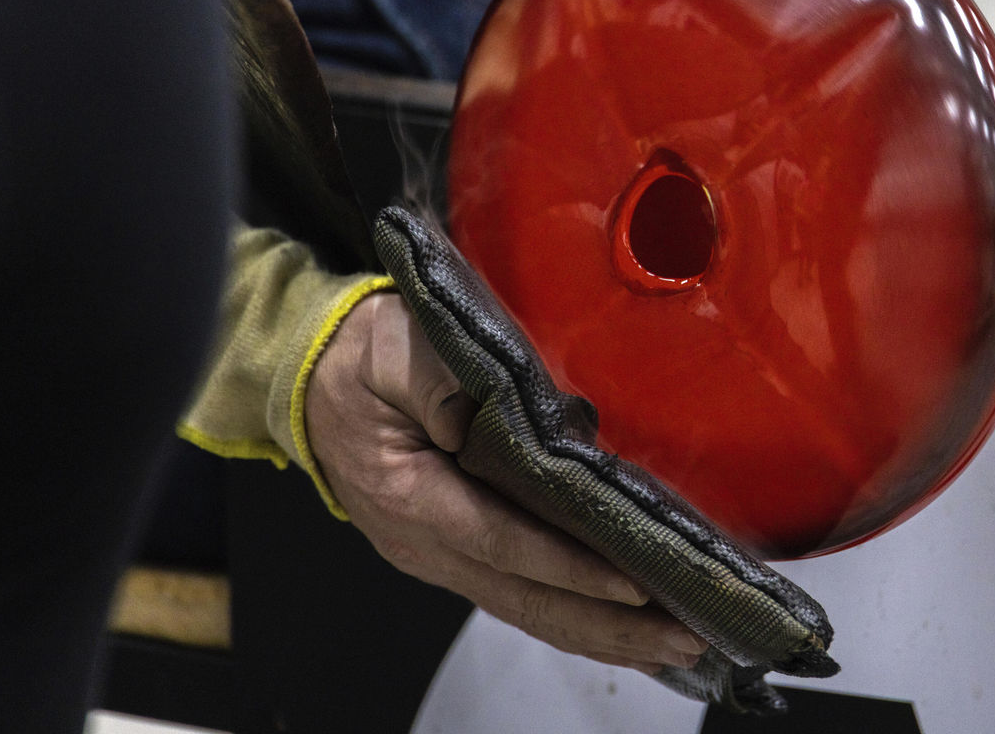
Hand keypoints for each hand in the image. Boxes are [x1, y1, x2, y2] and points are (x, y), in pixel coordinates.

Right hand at [304, 291, 707, 674]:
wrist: (311, 382)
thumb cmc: (361, 359)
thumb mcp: (395, 349)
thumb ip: (443, 378)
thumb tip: (507, 412)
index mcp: (411, 496)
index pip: (502, 542)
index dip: (569, 567)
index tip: (632, 584)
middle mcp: (426, 545)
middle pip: (527, 599)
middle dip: (609, 625)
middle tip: (684, 638)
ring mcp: (439, 558)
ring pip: (528, 609)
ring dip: (603, 634)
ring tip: (674, 646)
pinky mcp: (455, 553)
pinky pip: (520, 595)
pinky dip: (575, 615)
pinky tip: (624, 628)